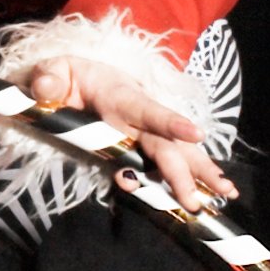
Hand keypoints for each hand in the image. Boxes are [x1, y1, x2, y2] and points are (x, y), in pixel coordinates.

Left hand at [13, 50, 234, 213]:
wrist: (78, 75)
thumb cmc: (66, 74)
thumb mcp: (51, 70)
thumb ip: (47, 78)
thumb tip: (45, 88)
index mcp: (118, 94)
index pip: (146, 108)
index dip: (169, 122)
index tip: (194, 134)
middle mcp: (139, 113)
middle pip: (165, 142)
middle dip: (183, 170)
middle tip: (195, 200)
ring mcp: (143, 129)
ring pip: (176, 151)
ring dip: (200, 172)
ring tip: (224, 194)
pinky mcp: (142, 143)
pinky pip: (168, 160)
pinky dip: (191, 175)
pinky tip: (211, 192)